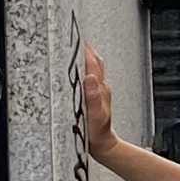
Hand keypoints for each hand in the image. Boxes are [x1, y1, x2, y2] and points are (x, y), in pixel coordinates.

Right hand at [83, 45, 117, 160]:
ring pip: (94, 68)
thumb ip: (94, 98)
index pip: (93, 63)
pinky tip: (79, 67)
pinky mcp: (96, 95)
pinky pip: (91, 76)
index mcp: (100, 88)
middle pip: (95, 62)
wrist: (103, 144)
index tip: (78, 37)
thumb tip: (91, 78)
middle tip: (76, 35)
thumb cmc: (98, 133)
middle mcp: (101, 87)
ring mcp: (99, 91)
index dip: (85, 50)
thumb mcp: (96, 116)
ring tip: (77, 46)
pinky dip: (85, 67)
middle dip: (86, 48)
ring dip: (86, 56)